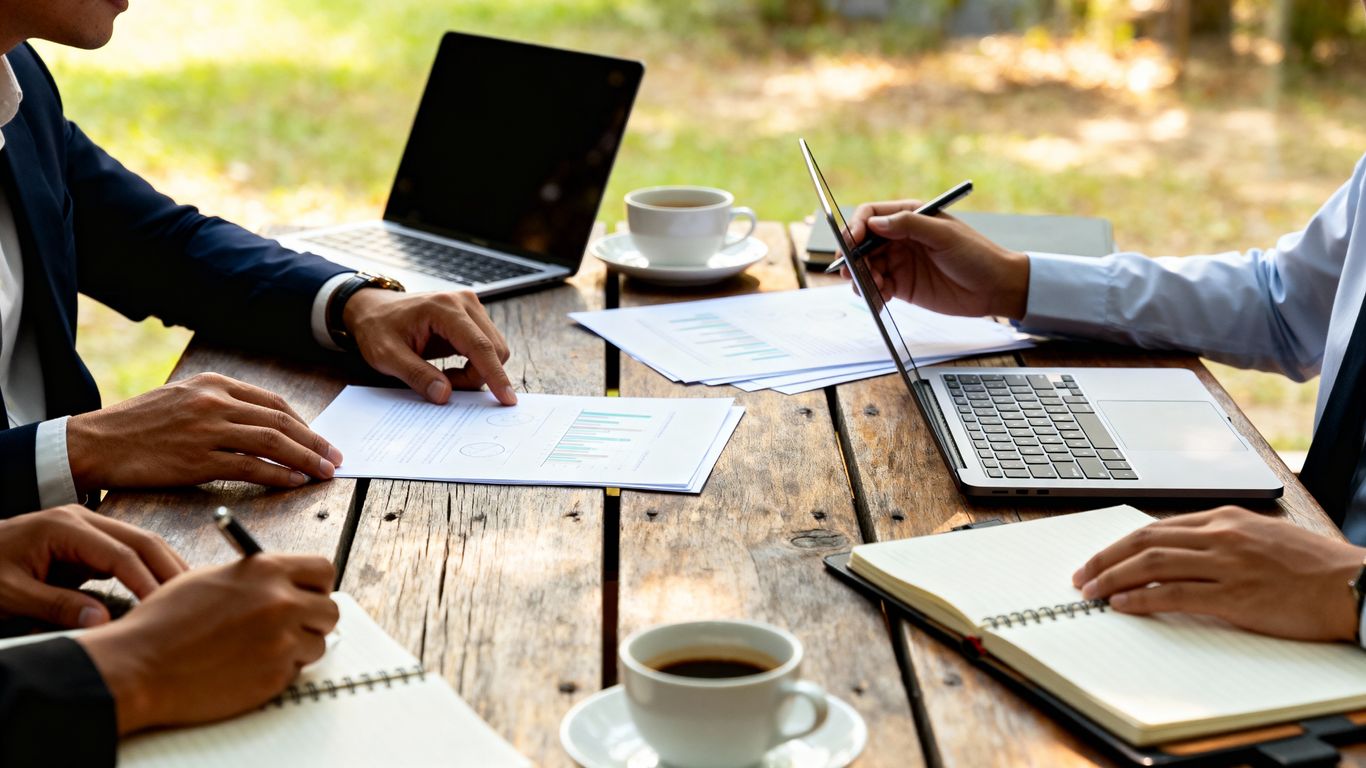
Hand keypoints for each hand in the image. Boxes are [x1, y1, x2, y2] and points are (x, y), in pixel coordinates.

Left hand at [0, 505, 186, 627]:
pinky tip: (160, 587)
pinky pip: (126, 551)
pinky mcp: (86, 540)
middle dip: (169, 568)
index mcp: (63, 526)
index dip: (146, 581)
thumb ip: (56, 605)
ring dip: (163, 567)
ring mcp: (86, 526)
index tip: (164, 607)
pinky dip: (146, 568)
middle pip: (141, 540)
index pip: (120, 554)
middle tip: (193, 597)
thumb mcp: (10, 593)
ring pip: (139, 543)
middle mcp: (81, 519)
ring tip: (186, 593)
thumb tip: (102, 623)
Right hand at [66, 372, 343, 495]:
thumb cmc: (136, 426)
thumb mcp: (181, 399)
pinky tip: (295, 482)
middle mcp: (214, 402)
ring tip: (325, 472)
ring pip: (272, 443)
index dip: (303, 424)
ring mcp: (207, 430)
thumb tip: (261, 424)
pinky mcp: (197, 460)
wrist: (94, 443)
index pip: (272, 403)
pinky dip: (278, 474)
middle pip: (280, 422)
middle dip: (314, 442)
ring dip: (306, 459)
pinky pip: (250, 466)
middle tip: (335, 458)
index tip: (320, 440)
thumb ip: (220, 406)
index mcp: (213, 385)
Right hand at [76, 554, 338, 735]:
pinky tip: (245, 666)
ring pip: (316, 644)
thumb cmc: (165, 622)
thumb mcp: (212, 578)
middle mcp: (280, 603)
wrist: (139, 665)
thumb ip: (256, 576)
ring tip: (258, 648)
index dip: (318, 583)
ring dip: (297, 647)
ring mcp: (281, 642)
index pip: (323, 569)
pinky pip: (295, 671)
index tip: (310, 592)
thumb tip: (285, 580)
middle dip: (313, 618)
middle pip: (329, 610)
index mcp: (266, 571)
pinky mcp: (274, 677)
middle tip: (293, 625)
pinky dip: (277, 670)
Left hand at [343, 288, 516, 404]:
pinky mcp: (472, 318)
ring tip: (445, 376)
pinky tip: (452, 369)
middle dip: (478, 377)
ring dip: (477, 372)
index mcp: (444, 308)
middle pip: (494, 349)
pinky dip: (476, 366)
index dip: (495, 375)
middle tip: (446, 387)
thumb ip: (416, 375)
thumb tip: (445, 395)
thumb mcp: (386, 356)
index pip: (480, 346)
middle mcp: (464, 303)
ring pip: (495, 350)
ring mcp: (471, 308)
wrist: (373, 309)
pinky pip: (488, 348)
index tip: (507, 399)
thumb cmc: (377, 328)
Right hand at [841, 200, 1030, 318]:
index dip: (856, 227)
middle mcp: (899, 237)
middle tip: (852, 272)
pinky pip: (876, 288)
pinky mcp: (901, 286)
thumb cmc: (976, 255)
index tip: (852, 242)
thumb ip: (909, 225)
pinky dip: (871, 294)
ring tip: (875, 287)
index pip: (870, 215)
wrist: (995, 288)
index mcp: (910, 216)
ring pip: (864, 267)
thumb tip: (875, 223)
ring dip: (861, 278)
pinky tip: (881, 299)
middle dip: (852, 257)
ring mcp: (899, 262)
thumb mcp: (944, 234)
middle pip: (861, 243)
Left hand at [1072, 506, 1363, 641]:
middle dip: (1106, 558)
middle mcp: (1221, 535)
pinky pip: (1176, 594)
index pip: (1157, 527)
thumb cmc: (1313, 567)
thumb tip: (1181, 553)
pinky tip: (1123, 606)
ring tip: (1091, 592)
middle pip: (1145, 541)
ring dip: (1114, 578)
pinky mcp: (1236, 595)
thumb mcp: (1262, 537)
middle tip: (1081, 575)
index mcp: (1226, 518)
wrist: (1353, 584)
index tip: (1099, 558)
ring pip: (1153, 564)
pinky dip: (1143, 598)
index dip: (1121, 544)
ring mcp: (1228, 564)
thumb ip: (1221, 540)